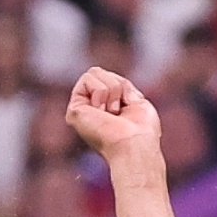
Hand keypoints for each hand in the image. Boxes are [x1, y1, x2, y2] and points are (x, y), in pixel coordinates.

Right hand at [66, 67, 164, 185]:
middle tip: (119, 109)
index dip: (123, 86)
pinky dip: (102, 91)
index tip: (130, 105)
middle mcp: (91, 110)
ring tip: (112, 113)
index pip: (110, 77)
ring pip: (94, 72)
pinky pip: (88, 79)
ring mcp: (81, 110)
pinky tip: (102, 112)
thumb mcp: (138, 100)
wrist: (136, 144)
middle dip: (116, 85)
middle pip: (99, 72)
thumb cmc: (142, 130)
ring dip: (111, 90)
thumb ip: (122, 87)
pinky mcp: (74, 110)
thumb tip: (108, 79)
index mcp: (105, 109)